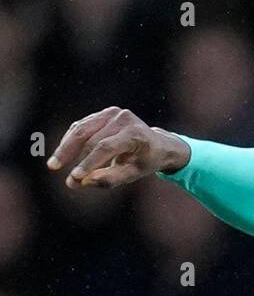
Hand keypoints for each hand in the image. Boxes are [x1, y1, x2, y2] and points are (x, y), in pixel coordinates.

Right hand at [47, 107, 189, 188]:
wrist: (157, 144)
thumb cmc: (145, 161)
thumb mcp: (133, 174)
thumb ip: (110, 179)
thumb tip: (83, 182)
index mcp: (135, 134)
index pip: (106, 147)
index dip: (88, 162)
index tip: (74, 177)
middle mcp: (124, 119)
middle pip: (90, 137)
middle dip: (71, 155)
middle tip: (55, 169)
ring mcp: (113, 113)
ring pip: (81, 129)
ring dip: (65, 146)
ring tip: (54, 164)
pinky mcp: (104, 113)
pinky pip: (82, 126)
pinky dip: (70, 139)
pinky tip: (62, 153)